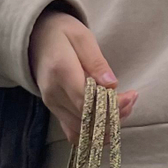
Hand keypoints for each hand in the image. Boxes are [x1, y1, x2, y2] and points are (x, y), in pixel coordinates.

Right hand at [29, 7, 137, 143]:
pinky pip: (74, 134)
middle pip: (86, 118)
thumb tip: (111, 85)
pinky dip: (93, 133)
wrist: (36, 40)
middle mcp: (53, 93)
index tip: (130, 97)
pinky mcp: (55, 113)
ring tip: (124, 108)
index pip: (87, 100)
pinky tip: (108, 121)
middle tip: (131, 101)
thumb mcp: (82, 38)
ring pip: (83, 129)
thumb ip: (97, 62)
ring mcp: (53, 106)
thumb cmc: (62, 34)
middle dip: (114, 115)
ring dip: (107, 125)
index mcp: (60, 71)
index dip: (111, 106)